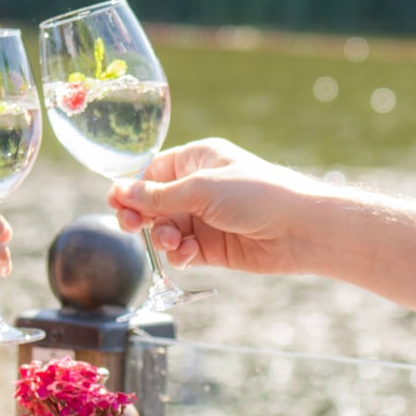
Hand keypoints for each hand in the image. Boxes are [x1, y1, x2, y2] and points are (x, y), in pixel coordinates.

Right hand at [108, 138, 324, 274]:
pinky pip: (181, 251)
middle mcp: (198, 188)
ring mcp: (205, 219)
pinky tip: (187, 254)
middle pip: (153, 203)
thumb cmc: (257, 194)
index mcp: (197, 160)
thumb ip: (158, 195)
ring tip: (174, 241)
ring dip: (161, 237)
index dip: (131, 187)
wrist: (300, 229)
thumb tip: (118, 191)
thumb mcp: (201, 189)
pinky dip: (178, 254)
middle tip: (131, 225)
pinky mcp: (212, 247)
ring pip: (164, 229)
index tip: (115, 202)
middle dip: (140, 215)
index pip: (152, 172)